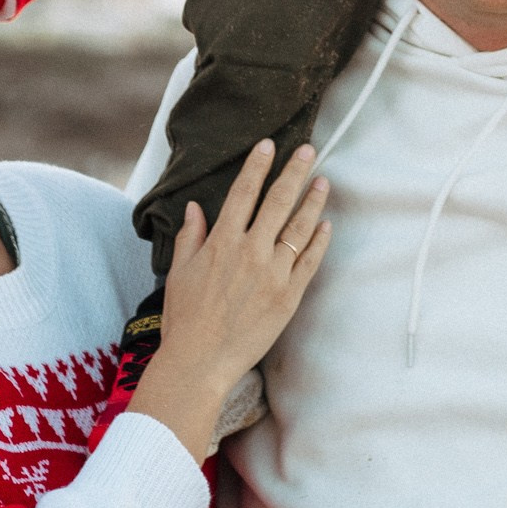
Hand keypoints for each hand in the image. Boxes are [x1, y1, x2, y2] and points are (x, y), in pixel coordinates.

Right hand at [127, 141, 331, 462]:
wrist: (200, 362)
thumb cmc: (184, 319)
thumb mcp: (179, 272)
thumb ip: (190, 236)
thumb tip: (194, 207)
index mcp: (222, 242)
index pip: (243, 192)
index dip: (257, 165)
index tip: (268, 145)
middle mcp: (251, 251)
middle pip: (278, 201)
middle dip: (294, 172)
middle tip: (308, 150)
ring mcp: (274, 273)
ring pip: (300, 227)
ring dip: (313, 201)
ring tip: (323, 181)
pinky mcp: (289, 296)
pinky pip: (310, 261)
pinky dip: (320, 241)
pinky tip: (327, 225)